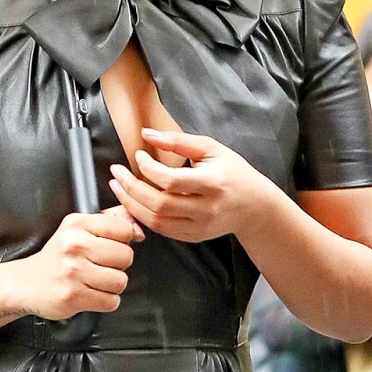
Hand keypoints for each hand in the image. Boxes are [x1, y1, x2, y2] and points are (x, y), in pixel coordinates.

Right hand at [10, 206, 142, 321]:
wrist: (25, 283)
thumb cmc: (58, 257)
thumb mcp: (80, 229)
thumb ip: (113, 221)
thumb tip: (140, 230)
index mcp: (77, 224)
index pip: (124, 229)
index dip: (122, 241)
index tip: (108, 246)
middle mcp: (74, 245)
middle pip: (126, 256)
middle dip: (118, 265)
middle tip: (100, 266)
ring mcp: (73, 272)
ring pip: (120, 281)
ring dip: (112, 285)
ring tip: (94, 281)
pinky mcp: (73, 296)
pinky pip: (111, 301)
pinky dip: (105, 301)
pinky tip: (90, 293)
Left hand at [107, 129, 269, 242]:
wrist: (254, 206)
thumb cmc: (234, 173)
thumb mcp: (211, 149)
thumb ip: (178, 141)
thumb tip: (147, 134)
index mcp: (213, 183)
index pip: (172, 180)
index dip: (149, 169)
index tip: (138, 156)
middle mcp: (206, 208)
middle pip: (159, 204)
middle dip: (131, 188)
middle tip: (117, 172)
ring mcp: (199, 226)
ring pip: (156, 221)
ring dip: (131, 204)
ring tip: (118, 187)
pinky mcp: (193, 237)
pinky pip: (162, 230)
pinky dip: (143, 217)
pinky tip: (133, 202)